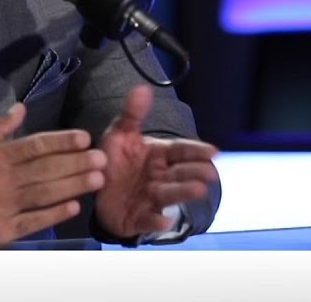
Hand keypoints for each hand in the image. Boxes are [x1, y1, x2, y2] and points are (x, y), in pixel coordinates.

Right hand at [0, 102, 106, 248]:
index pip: (34, 146)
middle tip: (101, 158)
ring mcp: (2, 207)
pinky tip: (74, 205)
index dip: (62, 141)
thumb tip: (21, 108)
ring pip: (44, 194)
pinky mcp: (4, 231)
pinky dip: (55, 213)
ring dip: (73, 185)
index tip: (84, 138)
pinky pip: (35, 221)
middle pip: (45, 169)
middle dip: (76, 163)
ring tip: (97, 178)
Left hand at [94, 85, 218, 238]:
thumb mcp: (121, 133)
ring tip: (198, 190)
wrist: (96, 186)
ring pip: (169, 195)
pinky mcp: (138, 217)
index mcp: (159, 155)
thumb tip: (143, 88)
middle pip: (179, 174)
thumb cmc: (117, 159)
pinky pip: (148, 219)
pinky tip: (163, 220)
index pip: (180, 150)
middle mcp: (159, 177)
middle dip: (194, 173)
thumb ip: (133, 113)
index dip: (196, 151)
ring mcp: (150, 198)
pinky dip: (156, 221)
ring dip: (183, 193)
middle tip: (209, 172)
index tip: (214, 150)